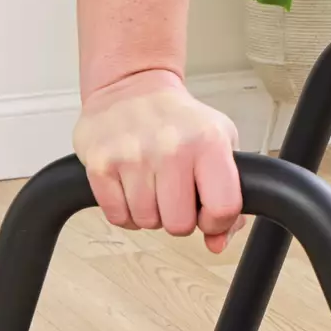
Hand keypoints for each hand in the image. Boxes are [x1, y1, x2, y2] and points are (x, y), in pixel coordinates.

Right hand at [72, 69, 244, 253]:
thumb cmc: (179, 120)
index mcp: (208, 141)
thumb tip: (217, 244)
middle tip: (172, 193)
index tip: (206, 209)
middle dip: (177, 218)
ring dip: (149, 212)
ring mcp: (132, 156)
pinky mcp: (101, 164)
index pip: (222, 208)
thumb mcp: (218, 144)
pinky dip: (124, 211)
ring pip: (147, 223)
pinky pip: (117, 217)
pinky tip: (129, 188)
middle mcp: (171, 147)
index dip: (215, 221)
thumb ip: (229, 197)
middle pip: (179, 225)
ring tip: (150, 184)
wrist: (131, 86)